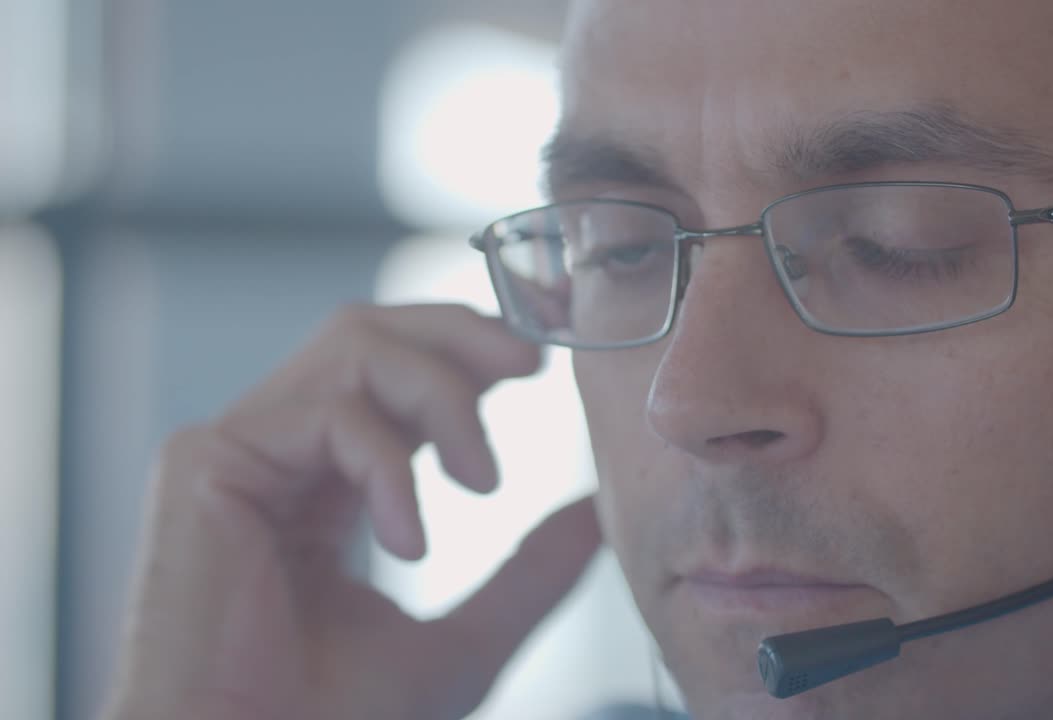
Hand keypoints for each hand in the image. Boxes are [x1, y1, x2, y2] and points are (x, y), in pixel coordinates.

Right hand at [102, 304, 600, 719]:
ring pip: (356, 349)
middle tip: (532, 364)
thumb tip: (597, 515)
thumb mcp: (463, 641)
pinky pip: (328, 415)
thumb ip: (527, 573)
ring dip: (442, 398)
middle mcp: (278, 450)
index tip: (542, 358)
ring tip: (482, 482)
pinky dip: (390, 468)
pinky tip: (411, 544)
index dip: (469, 345)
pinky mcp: (207, 463)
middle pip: (372, 329)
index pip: (397, 371)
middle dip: (462, 331)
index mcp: (325, 480)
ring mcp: (238, 449)